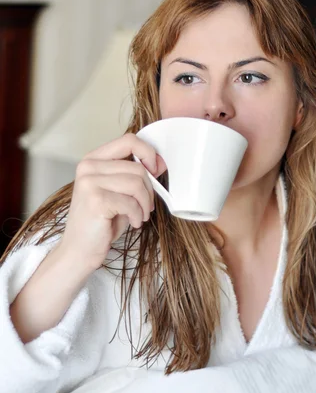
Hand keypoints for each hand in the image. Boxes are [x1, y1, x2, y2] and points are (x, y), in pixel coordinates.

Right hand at [57, 133, 166, 270]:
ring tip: (139, 215)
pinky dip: (137, 215)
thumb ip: (135, 175)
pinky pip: (131, 202)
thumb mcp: (119, 192)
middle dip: (149, 189)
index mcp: (93, 159)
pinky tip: (133, 222)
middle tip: (146, 206)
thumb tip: (160, 163)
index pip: (128, 140)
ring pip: (136, 183)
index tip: (156, 170)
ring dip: (144, 203)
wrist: (78, 251)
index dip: (148, 153)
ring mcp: (89, 182)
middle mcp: (88, 167)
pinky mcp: (95, 200)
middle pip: (137, 167)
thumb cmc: (101, 222)